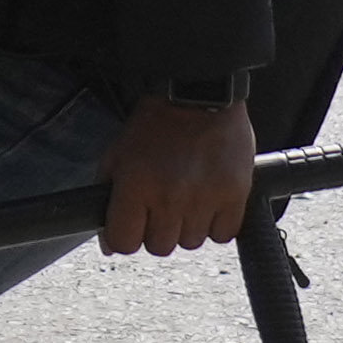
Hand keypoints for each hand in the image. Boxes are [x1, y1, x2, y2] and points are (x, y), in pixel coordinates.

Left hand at [98, 94, 256, 256]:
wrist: (197, 95)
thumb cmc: (154, 125)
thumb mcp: (117, 154)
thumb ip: (108, 198)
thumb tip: (108, 245)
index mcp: (134, 185)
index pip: (123, 243)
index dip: (125, 237)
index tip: (131, 227)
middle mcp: (168, 197)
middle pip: (159, 247)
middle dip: (157, 231)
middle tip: (161, 206)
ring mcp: (204, 198)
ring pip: (191, 243)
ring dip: (187, 226)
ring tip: (186, 197)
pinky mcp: (234, 196)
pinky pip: (223, 235)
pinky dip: (216, 224)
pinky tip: (209, 200)